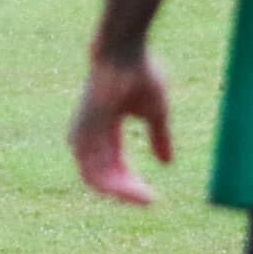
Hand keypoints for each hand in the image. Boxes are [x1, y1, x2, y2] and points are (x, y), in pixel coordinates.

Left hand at [70, 50, 173, 205]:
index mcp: (105, 132)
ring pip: (94, 176)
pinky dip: (109, 180)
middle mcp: (90, 135)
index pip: (114, 168)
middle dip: (127, 193)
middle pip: (102, 177)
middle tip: (150, 202)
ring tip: (144, 198)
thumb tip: (167, 164)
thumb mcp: (156, 112)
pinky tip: (130, 187)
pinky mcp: (85, 129)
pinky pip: (91, 165)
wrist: (124, 51)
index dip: (131, 186)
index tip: (153, 199)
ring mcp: (85, 132)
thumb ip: (160, 138)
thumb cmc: (140, 75)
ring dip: (120, 191)